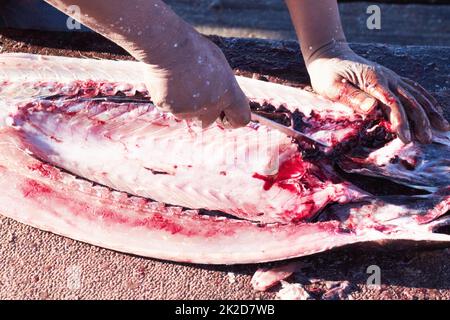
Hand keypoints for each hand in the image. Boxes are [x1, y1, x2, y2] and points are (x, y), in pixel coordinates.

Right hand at [144, 30, 249, 127]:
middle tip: (194, 90)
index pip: (241, 119)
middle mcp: (211, 104)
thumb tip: (219, 99)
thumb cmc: (193, 48)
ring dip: (185, 104)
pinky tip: (165, 80)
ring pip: (188, 115)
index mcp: (228, 92)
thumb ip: (221, 86)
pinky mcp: (168, 108)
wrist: (165, 43)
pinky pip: (170, 108)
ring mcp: (189, 109)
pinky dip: (168, 98)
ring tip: (178, 79)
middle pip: (209, 120)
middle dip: (203, 111)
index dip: (233, 119)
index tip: (226, 115)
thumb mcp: (216, 64)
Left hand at [306, 42, 449, 143]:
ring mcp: (390, 77)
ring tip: (442, 128)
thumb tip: (372, 109)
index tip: (406, 138)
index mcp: (372, 80)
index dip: (400, 121)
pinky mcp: (390, 78)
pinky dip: (425, 99)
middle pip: (408, 100)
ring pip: (415, 94)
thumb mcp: (332, 87)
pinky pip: (413, 88)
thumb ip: (352, 97)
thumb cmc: (327, 74)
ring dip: (428, 111)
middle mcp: (386, 77)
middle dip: (420, 121)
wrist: (330, 55)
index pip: (391, 103)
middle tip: (427, 140)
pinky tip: (434, 110)